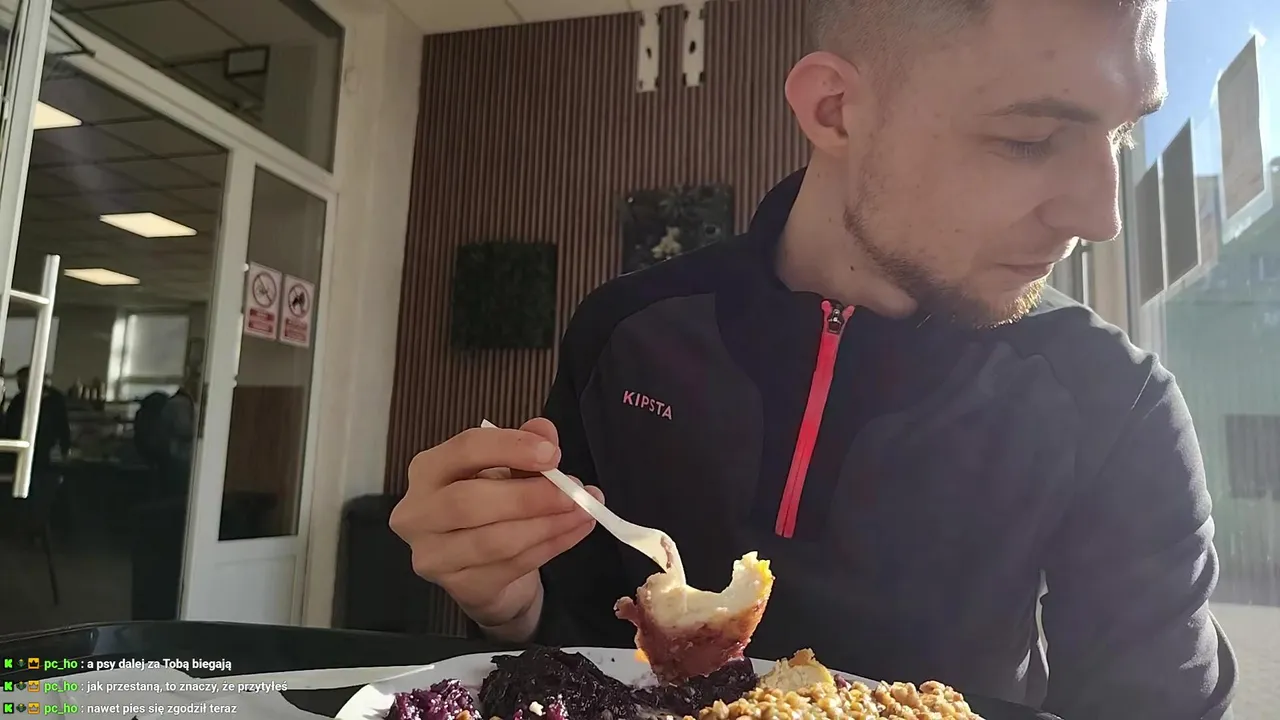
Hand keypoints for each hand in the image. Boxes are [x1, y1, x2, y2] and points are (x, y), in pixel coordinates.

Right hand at [390, 418, 603, 632]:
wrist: (483, 570)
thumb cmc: (489, 509)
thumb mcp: (506, 470)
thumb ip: (524, 447)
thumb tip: (545, 432)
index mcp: (427, 470)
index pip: (464, 450)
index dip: (510, 447)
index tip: (552, 453)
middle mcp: (419, 513)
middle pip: (469, 501)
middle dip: (529, 496)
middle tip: (572, 493)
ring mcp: (433, 555)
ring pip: (494, 540)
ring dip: (548, 525)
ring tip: (583, 512)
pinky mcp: (459, 587)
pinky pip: (511, 566)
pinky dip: (550, 547)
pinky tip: (572, 532)